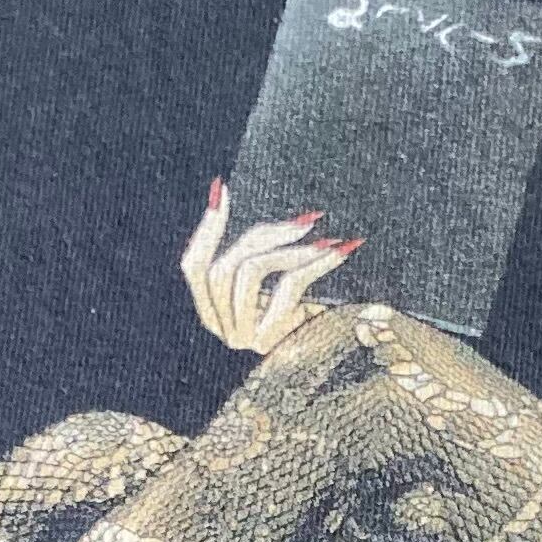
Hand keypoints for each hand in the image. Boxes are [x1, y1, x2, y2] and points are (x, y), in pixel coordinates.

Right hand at [181, 181, 360, 355]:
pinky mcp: (268, 342)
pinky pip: (284, 288)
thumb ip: (253, 250)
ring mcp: (242, 338)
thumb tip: (220, 192)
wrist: (347, 352)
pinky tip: (339, 252)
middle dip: (263, 236)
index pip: (194, 267)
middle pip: (222, 266)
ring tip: (327, 240)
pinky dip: (314, 265)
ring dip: (290, 249)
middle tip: (307, 220)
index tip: (222, 189)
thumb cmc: (313, 312)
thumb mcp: (278, 278)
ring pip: (248, 273)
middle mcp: (221, 328)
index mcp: (214, 312)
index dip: (205, 229)